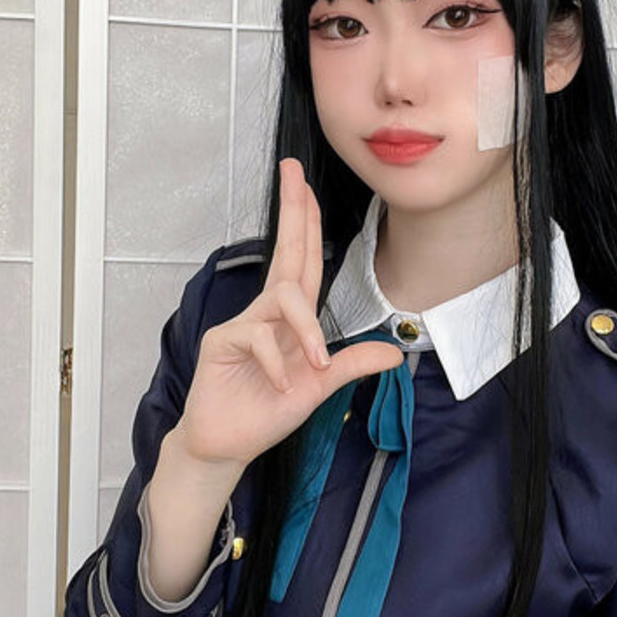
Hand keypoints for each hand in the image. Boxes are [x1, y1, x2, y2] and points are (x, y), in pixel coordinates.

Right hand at [174, 157, 403, 469]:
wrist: (227, 445)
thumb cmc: (266, 412)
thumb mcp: (319, 390)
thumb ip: (350, 366)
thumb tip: (394, 354)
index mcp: (289, 319)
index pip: (304, 261)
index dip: (307, 222)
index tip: (305, 184)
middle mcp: (266, 313)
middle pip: (286, 252)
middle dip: (292, 210)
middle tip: (292, 170)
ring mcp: (243, 324)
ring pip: (283, 299)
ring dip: (305, 330)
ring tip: (312, 368)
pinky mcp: (222, 343)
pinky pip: (260, 337)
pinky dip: (278, 364)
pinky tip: (279, 387)